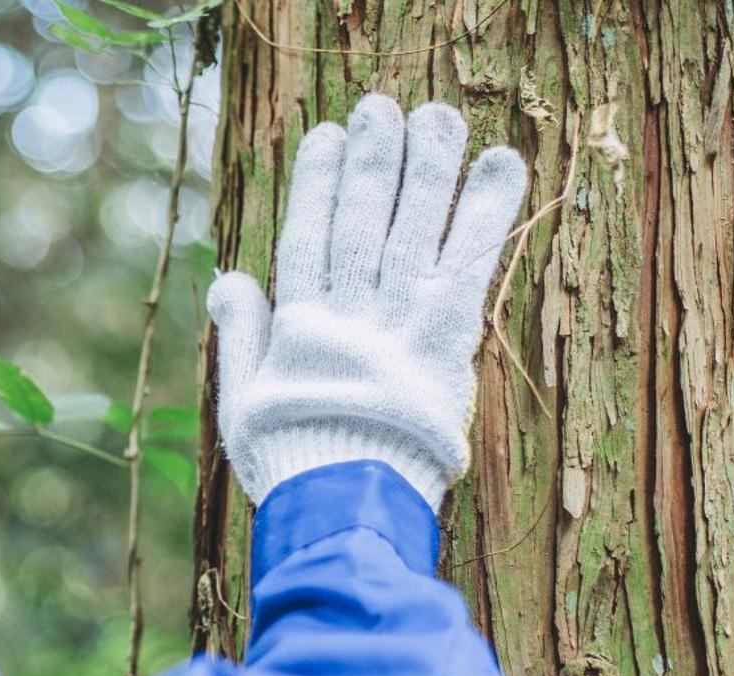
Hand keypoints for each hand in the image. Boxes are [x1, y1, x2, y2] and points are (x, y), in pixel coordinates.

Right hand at [207, 95, 529, 508]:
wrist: (343, 509)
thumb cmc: (293, 464)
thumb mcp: (244, 403)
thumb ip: (243, 335)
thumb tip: (231, 277)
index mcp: (299, 327)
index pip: (307, 237)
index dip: (316, 184)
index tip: (326, 135)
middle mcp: (349, 314)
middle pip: (361, 221)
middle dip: (374, 162)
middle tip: (383, 107)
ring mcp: (398, 324)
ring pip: (412, 229)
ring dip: (429, 168)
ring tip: (441, 117)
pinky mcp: (446, 341)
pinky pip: (468, 264)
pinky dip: (486, 213)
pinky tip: (502, 166)